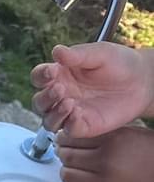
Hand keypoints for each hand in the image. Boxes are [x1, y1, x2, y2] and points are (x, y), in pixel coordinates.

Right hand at [30, 43, 153, 138]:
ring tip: (68, 103)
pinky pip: (67, 129)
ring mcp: (71, 112)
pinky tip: (77, 113)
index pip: (39, 77)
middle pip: (39, 102)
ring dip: (53, 113)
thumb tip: (57, 51)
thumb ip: (77, 54)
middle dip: (46, 97)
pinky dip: (68, 123)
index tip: (51, 71)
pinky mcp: (82, 125)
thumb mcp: (100, 53)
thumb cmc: (120, 64)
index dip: (41, 76)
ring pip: (48, 120)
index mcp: (62, 74)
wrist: (142, 81)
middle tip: (60, 88)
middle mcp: (63, 94)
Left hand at [57, 126, 153, 181]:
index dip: (66, 138)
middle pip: (67, 157)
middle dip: (64, 153)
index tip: (65, 138)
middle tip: (66, 151)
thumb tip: (78, 136)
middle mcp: (105, 162)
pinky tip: (84, 181)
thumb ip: (105, 135)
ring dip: (68, 170)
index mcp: (113, 141)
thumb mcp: (131, 133)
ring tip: (74, 167)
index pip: (75, 138)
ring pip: (67, 177)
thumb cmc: (153, 155)